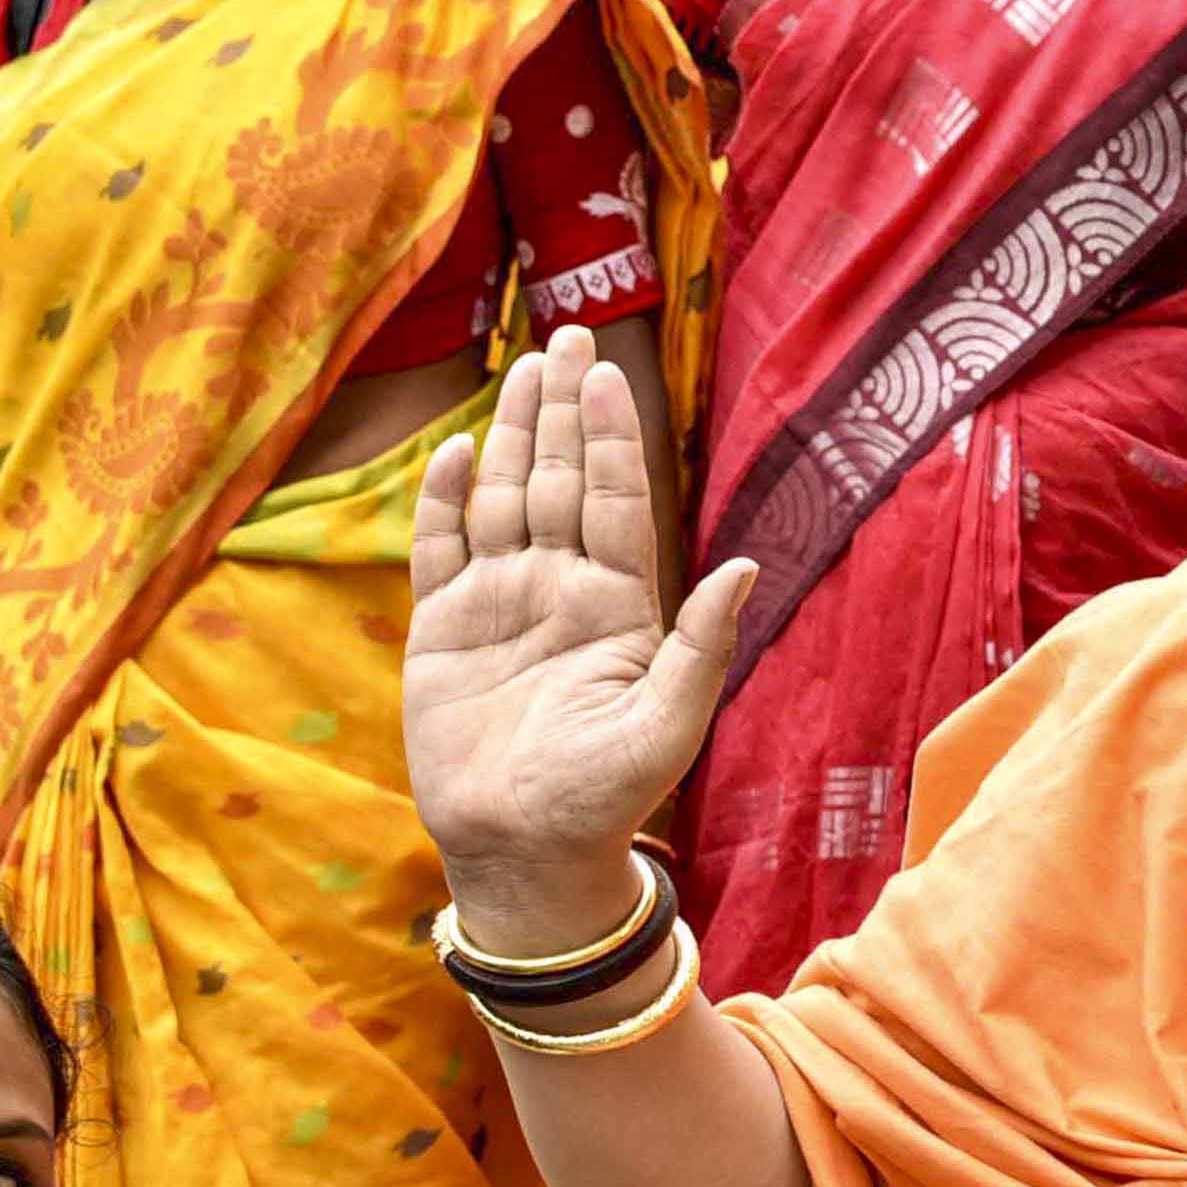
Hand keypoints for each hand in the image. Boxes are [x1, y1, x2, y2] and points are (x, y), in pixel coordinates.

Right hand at [404, 330, 751, 942]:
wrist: (524, 852)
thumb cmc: (605, 798)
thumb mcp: (666, 725)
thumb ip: (702, 646)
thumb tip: (745, 567)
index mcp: (616, 605)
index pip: (616, 500)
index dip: (612, 436)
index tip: (607, 373)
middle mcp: (558, 589)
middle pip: (561, 480)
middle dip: (564, 410)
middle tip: (566, 334)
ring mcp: (498, 604)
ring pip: (506, 498)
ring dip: (513, 435)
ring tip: (520, 367)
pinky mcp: (442, 631)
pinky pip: (441, 550)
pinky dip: (445, 502)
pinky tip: (458, 452)